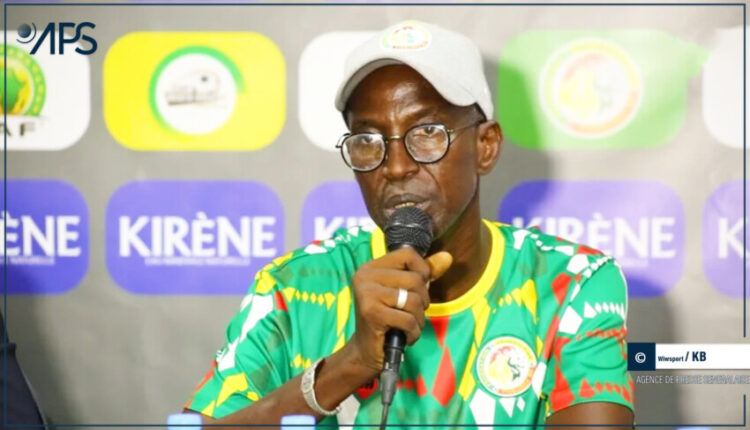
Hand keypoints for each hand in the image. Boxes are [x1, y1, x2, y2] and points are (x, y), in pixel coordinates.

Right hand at [345, 248, 452, 378]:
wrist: (365, 351)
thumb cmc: (387, 319)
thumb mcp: (405, 292)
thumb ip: (424, 273)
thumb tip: (448, 257)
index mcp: (371, 267)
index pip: (407, 254)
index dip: (422, 271)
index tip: (417, 289)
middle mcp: (365, 277)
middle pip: (414, 279)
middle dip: (422, 301)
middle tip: (411, 313)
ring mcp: (367, 294)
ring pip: (414, 300)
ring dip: (418, 319)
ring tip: (408, 326)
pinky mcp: (371, 313)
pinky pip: (408, 319)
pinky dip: (413, 332)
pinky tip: (405, 336)